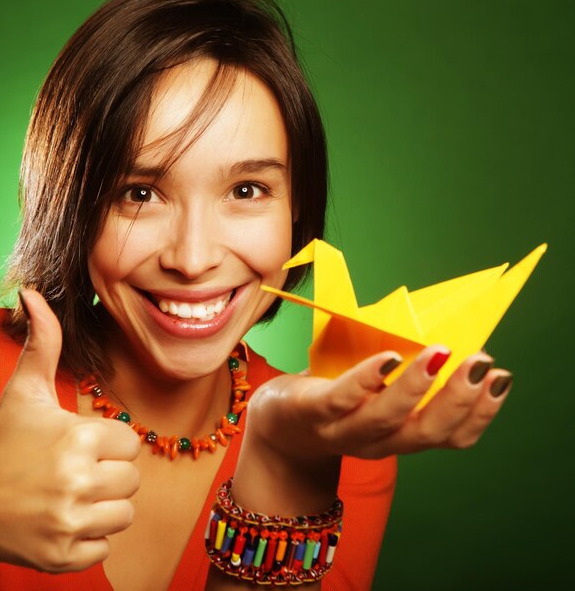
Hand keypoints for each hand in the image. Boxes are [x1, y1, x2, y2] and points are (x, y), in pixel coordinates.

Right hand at [0, 290, 139, 582]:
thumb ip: (43, 343)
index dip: (107, 444)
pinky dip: (89, 538)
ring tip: (68, 496)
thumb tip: (34, 292)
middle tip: (72, 472)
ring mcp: (70, 522)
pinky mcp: (65, 556)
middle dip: (108, 475)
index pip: (130, 443)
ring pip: (125, 513)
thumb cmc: (3, 443)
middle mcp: (77, 480)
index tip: (78, 446)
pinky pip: (106, 546)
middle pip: (132, 479)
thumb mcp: (24, 391)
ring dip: (102, 507)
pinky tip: (61, 522)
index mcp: (77, 437)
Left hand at [232, 346, 510, 514]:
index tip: (502, 379)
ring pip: (387, 419)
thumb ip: (406, 379)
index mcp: (400, 436)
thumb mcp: (378, 395)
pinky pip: (342, 399)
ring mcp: (344, 430)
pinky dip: (367, 380)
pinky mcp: (313, 412)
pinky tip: (387, 359)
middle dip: (459, 400)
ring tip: (441, 354)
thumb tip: (442, 338)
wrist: (277, 426)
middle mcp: (378, 442)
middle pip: (425, 432)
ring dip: (418, 388)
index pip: (450, 436)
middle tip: (483, 365)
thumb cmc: (336, 400)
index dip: (481, 413)